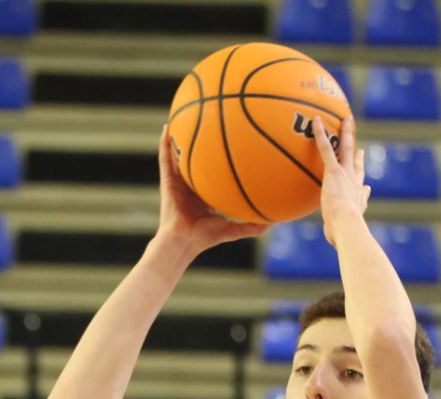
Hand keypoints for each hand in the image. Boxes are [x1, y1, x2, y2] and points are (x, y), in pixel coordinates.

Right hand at [155, 124, 267, 256]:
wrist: (183, 242)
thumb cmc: (204, 239)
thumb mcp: (232, 229)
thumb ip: (251, 225)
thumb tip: (275, 223)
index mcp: (203, 194)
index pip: (212, 172)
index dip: (219, 159)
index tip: (230, 143)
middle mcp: (190, 185)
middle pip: (196, 158)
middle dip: (201, 141)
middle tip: (209, 120)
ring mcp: (178, 182)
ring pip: (178, 154)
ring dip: (180, 136)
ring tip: (184, 115)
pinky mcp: (167, 181)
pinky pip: (165, 159)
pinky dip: (165, 144)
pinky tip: (167, 128)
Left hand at [311, 115, 371, 245]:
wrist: (346, 225)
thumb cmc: (343, 232)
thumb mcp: (347, 226)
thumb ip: (348, 220)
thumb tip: (351, 218)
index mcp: (356, 192)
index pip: (358, 174)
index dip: (358, 163)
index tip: (359, 154)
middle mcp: (353, 178)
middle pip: (353, 155)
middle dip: (352, 140)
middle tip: (351, 127)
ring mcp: (344, 173)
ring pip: (344, 147)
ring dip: (344, 131)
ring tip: (344, 117)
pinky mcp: (333, 171)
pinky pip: (326, 148)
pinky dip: (321, 135)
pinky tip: (315, 122)